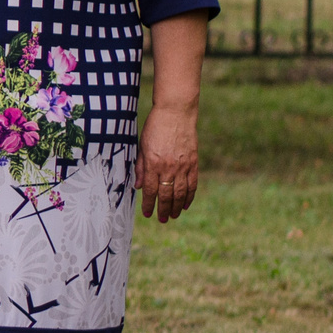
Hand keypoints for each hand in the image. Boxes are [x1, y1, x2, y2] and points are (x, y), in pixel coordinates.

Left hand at [138, 99, 198, 222]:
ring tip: (173, 216)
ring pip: (181, 192)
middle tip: (162, 219)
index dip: (148, 204)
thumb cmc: (155, 127)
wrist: (176, 113)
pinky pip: (193, 184)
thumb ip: (140, 167)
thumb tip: (138, 186)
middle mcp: (168, 167)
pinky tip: (186, 204)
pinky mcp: (193, 162)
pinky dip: (190, 196)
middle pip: (166, 194)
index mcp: (153, 163)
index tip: (147, 213)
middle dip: (163, 210)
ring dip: (177, 207)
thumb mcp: (142, 146)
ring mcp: (183, 166)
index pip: (150, 190)